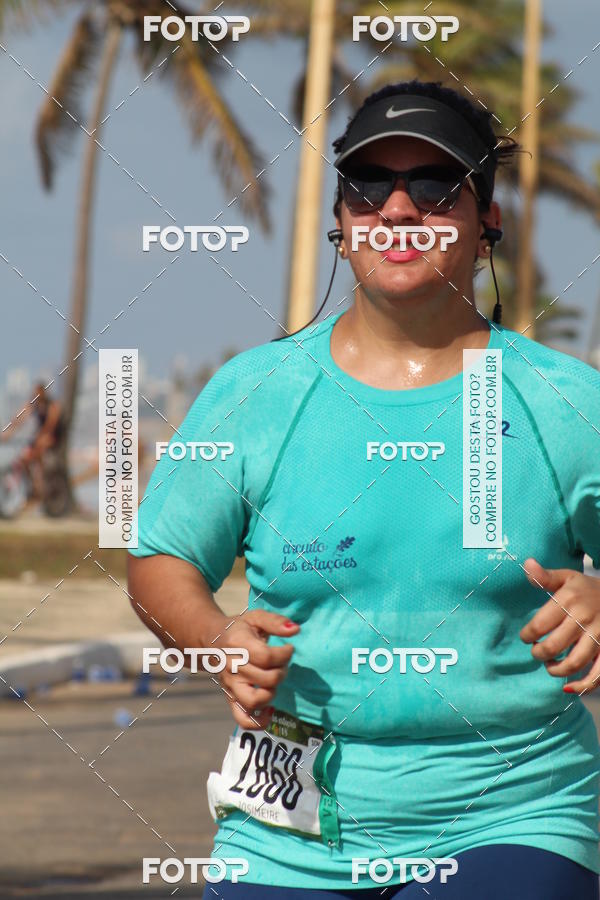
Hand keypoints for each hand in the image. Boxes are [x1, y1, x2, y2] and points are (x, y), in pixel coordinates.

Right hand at [207, 610, 299, 729]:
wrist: (212, 640)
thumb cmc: (239, 628)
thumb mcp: (256, 617)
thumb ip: (275, 622)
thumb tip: (295, 630)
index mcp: (237, 644)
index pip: (266, 657)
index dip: (285, 654)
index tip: (288, 648)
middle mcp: (232, 667)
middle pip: (265, 678)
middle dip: (282, 670)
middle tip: (282, 663)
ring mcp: (230, 685)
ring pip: (253, 701)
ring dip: (272, 693)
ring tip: (274, 682)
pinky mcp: (230, 698)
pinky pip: (243, 719)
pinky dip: (259, 722)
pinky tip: (270, 710)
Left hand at [520, 557, 599, 694]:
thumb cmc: (587, 588)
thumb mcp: (567, 577)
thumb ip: (545, 576)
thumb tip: (526, 564)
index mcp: (569, 600)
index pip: (539, 625)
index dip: (528, 635)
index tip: (526, 637)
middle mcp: (583, 619)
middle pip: (553, 646)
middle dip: (539, 653)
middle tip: (536, 651)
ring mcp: (598, 636)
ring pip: (573, 663)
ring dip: (556, 670)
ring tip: (549, 665)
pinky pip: (597, 675)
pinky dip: (582, 685)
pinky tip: (568, 688)